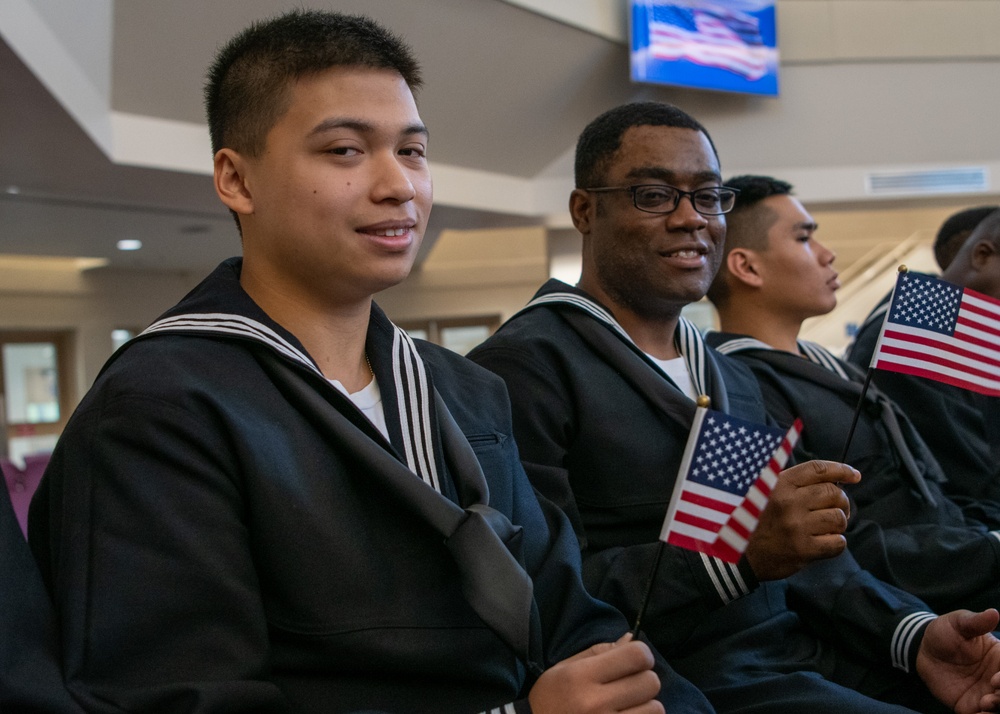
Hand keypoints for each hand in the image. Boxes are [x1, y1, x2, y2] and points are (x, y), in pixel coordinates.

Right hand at [528, 633, 662, 713]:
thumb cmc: (552, 698)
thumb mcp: (566, 668)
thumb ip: (600, 652)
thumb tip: (632, 639)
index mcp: (581, 676)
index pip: (636, 656)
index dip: (641, 654)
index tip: (634, 660)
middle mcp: (595, 703)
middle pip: (650, 682)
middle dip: (643, 679)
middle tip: (628, 684)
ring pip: (655, 708)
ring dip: (645, 705)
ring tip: (627, 705)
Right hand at [744, 460, 859, 579]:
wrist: (738, 555)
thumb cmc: (755, 520)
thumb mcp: (764, 492)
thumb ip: (792, 483)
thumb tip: (833, 477)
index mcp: (780, 484)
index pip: (818, 470)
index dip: (841, 470)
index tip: (854, 476)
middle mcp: (789, 503)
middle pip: (834, 493)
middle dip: (841, 501)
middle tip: (837, 508)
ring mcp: (797, 527)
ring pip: (838, 518)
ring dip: (839, 523)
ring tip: (829, 526)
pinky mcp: (803, 550)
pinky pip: (837, 543)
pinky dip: (836, 542)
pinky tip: (825, 542)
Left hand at [917, 609, 999, 713]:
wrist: (924, 650)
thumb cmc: (945, 632)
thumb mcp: (958, 623)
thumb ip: (975, 622)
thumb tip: (993, 613)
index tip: (996, 679)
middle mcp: (998, 679)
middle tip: (991, 695)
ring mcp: (987, 694)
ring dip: (997, 709)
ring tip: (984, 705)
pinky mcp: (972, 707)